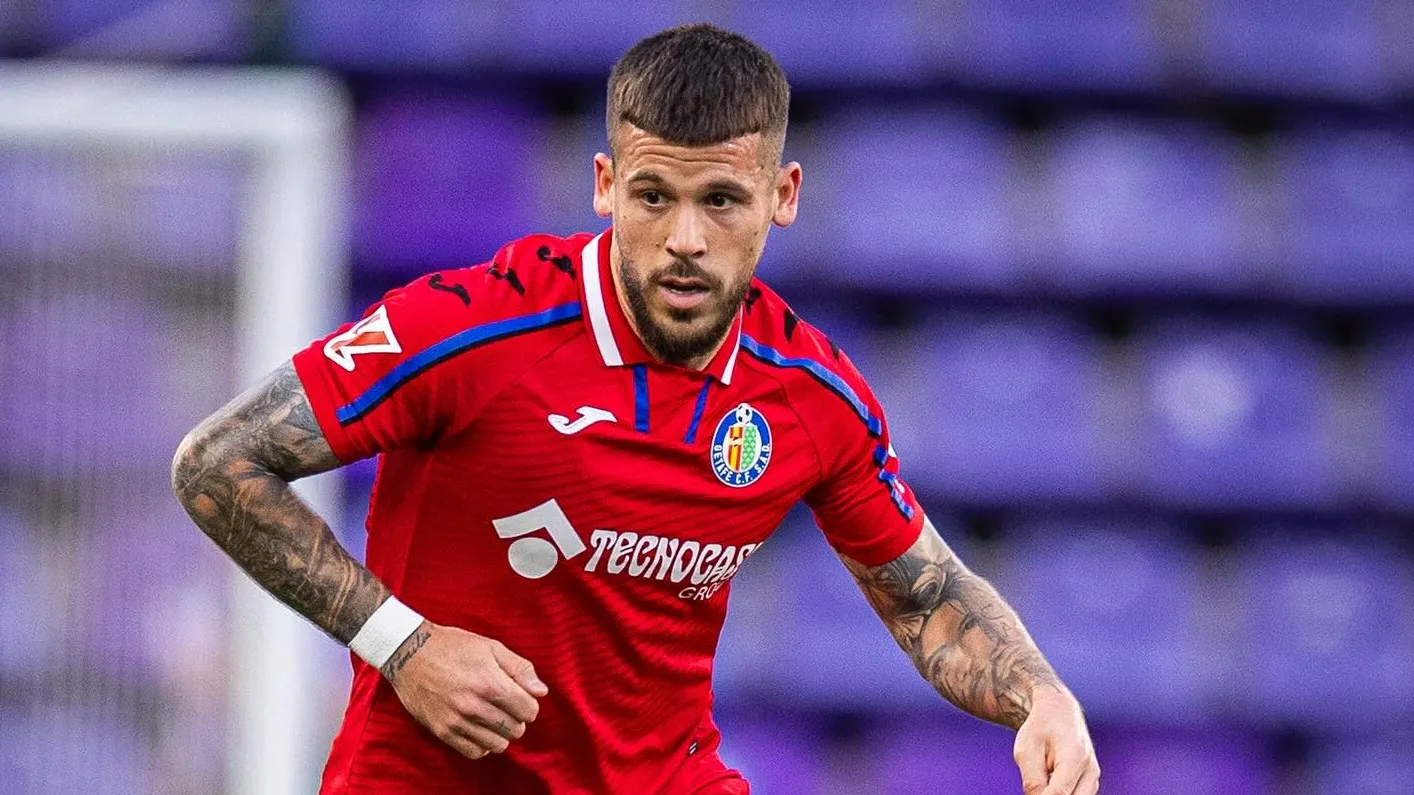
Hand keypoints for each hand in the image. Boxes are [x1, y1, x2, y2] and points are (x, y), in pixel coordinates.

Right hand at [382, 621, 548, 759]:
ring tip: (493, 717)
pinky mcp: (442, 731)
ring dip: (501, 733)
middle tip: (505, 705)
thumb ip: (520, 669)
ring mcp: (457, 722)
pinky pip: (474, 752)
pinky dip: (482, 744)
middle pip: (515, 730)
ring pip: (497, 745)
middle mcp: (474, 706)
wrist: (409, 652)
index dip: (529, 704)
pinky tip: (479, 728)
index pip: (528, 711)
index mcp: (490, 683)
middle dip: (516, 718)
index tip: (520, 696)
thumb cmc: (453, 646)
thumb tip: (541, 692)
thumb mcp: (491, 647)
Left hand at [1013, 687, 1098, 794]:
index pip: (1060, 793)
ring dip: (1058, 793)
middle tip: (1037, 784)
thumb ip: (1032, 781)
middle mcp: (1090, 768)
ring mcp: (1093, 776)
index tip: (1032, 793)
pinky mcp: (1091, 781)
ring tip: (1044, 774)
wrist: (1059, 711)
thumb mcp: (1026, 751)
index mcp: (1075, 756)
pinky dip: (1063, 792)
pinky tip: (1050, 779)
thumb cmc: (1040, 728)